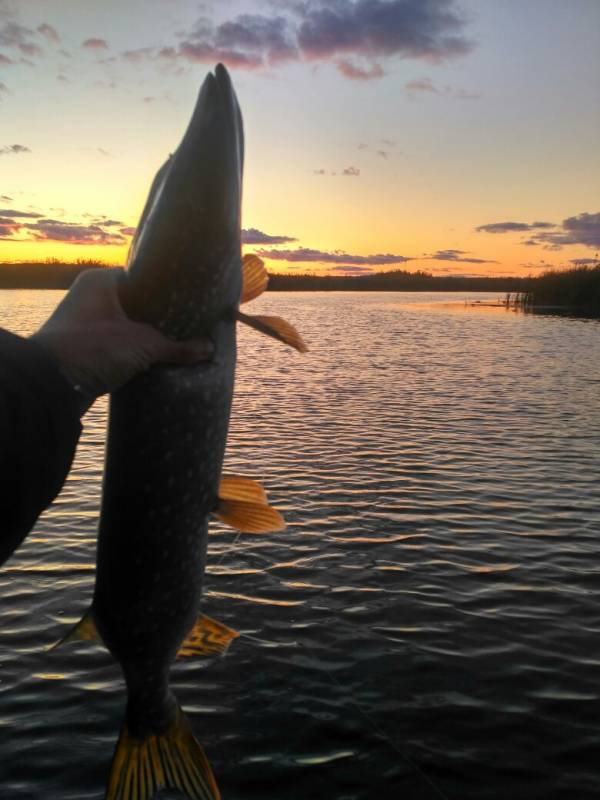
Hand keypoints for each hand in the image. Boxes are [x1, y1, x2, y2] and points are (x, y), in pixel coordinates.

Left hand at [31, 268, 212, 401]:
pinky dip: (138, 350)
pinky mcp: (89, 348)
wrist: (52, 385)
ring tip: (182, 340)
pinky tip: (159, 358)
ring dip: (151, 335)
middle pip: (139, 302)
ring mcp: (88, 323)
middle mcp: (93, 297)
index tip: (192, 297)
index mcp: (102, 281)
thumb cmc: (94, 348)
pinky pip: (121, 343)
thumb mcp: (143, 344)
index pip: (144, 276)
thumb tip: (209, 349)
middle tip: (193, 321)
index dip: (169, 287)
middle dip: (163, 315)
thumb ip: (177, 346)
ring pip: (130, 325)